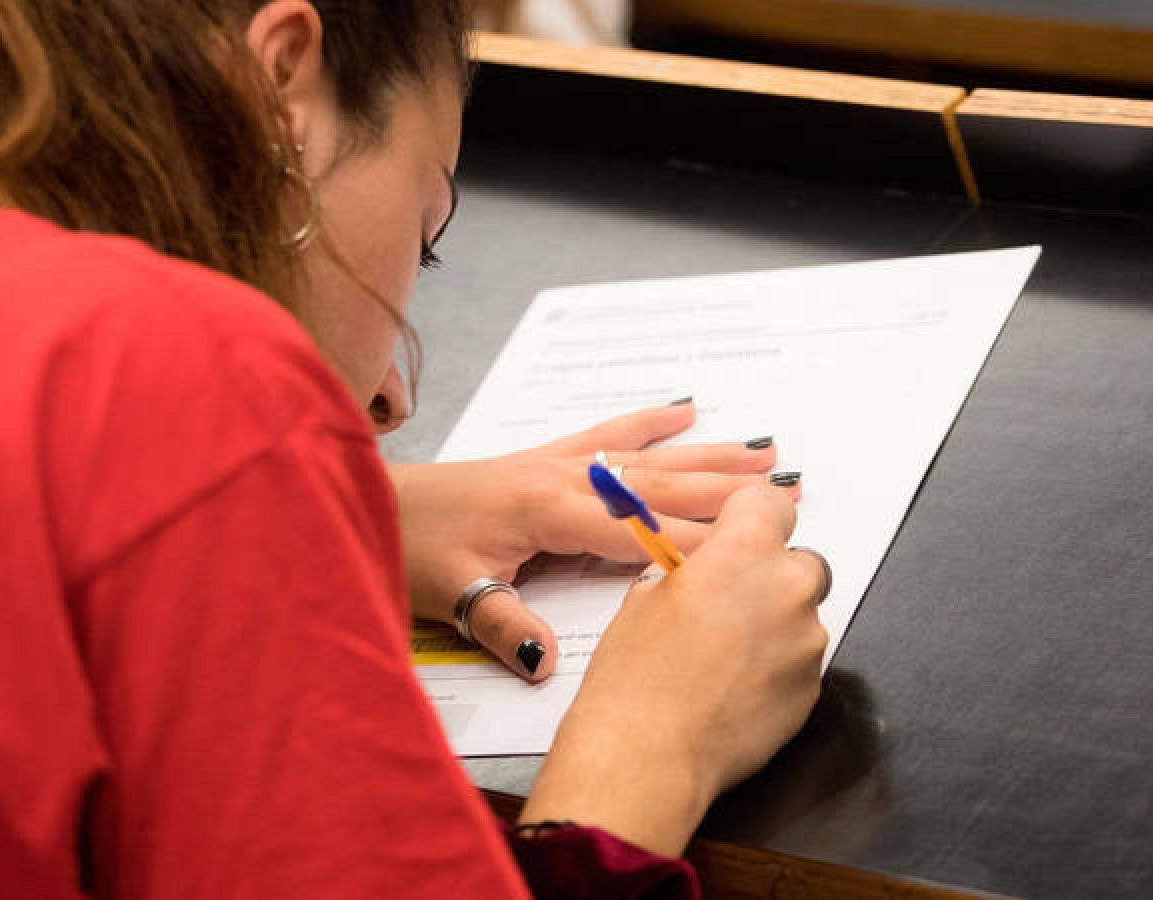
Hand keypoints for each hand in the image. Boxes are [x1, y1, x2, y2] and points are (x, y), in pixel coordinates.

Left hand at [390, 400, 798, 680]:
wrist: (365, 501)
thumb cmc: (405, 546)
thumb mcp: (449, 596)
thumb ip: (502, 626)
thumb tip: (545, 664)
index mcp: (548, 513)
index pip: (641, 533)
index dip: (699, 542)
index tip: (754, 546)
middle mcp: (564, 479)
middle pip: (661, 486)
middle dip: (726, 491)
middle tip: (787, 489)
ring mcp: (556, 463)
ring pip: (647, 459)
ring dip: (706, 456)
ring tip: (760, 451)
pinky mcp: (544, 458)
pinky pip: (607, 434)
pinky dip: (646, 421)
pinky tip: (682, 408)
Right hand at [518, 485, 829, 855]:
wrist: (648, 755)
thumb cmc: (635, 678)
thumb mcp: (644, 596)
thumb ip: (688, 569)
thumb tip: (700, 570)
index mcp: (744, 550)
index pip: (771, 502)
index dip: (752, 517)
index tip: (741, 531)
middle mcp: (788, 587)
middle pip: (799, 561)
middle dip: (769, 577)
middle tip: (726, 604)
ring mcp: (807, 640)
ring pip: (800, 616)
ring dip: (772, 626)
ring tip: (721, 658)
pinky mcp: (812, 688)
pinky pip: (799, 662)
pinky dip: (775, 668)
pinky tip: (732, 688)